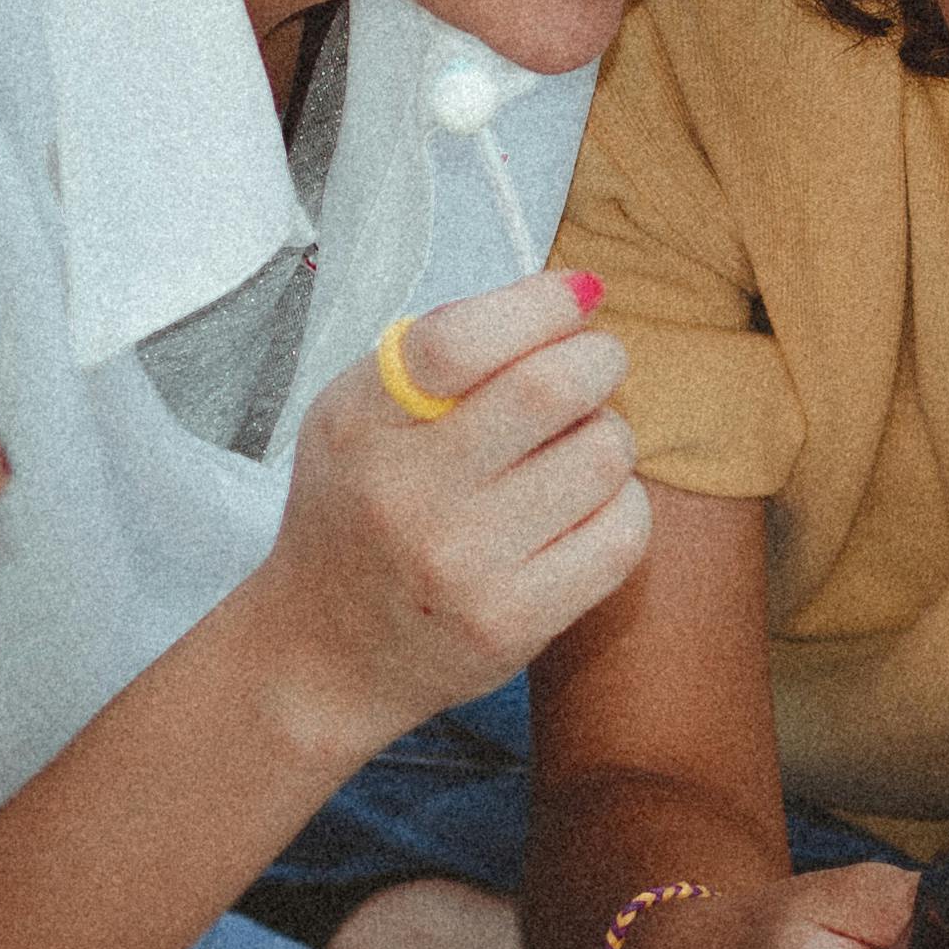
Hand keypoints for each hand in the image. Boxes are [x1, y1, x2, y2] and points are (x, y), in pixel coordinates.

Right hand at [249, 275, 649, 762]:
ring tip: (577, 445)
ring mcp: (465, 567)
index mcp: (362, 426)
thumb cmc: (359, 511)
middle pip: (550, 389)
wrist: (327, 654)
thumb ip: (441, 352)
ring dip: (610, 434)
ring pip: (602, 457)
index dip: (540, 304)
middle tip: (594, 365)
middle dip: (597, 359)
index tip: (578, 295)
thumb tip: (572, 297)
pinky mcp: (516, 623)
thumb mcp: (358, 415)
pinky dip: (621, 502)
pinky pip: (622, 532)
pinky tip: (585, 506)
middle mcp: (408, 497)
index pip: (460, 341)